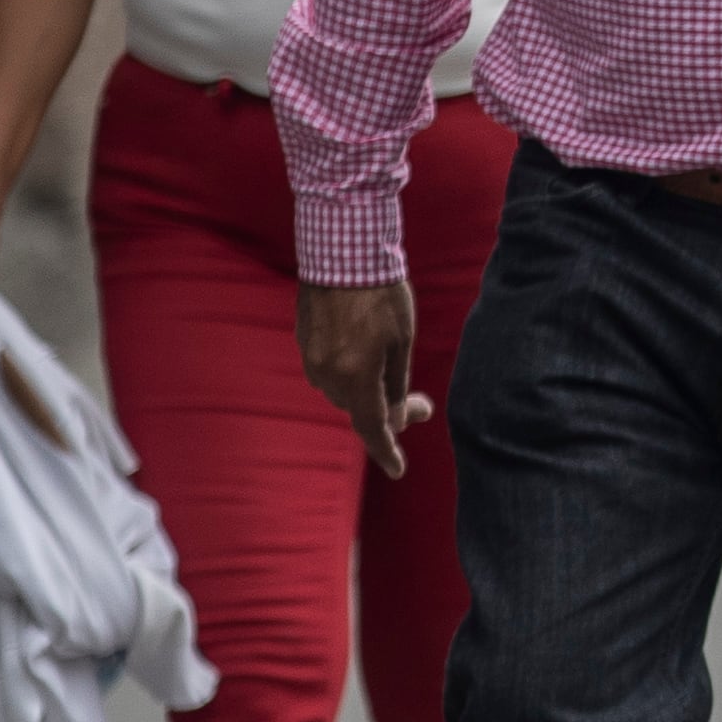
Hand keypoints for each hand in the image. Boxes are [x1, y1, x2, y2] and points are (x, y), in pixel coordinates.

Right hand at [297, 281, 425, 477]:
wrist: (342, 253)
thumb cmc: (382, 293)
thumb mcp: (402, 341)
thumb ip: (396, 384)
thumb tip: (397, 419)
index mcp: (355, 375)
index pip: (372, 426)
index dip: (387, 451)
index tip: (399, 469)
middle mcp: (326, 374)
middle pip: (358, 408)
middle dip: (386, 410)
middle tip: (418, 402)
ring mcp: (310, 358)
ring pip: (342, 390)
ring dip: (366, 388)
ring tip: (392, 364)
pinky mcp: (303, 342)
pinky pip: (329, 370)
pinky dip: (350, 370)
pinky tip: (366, 346)